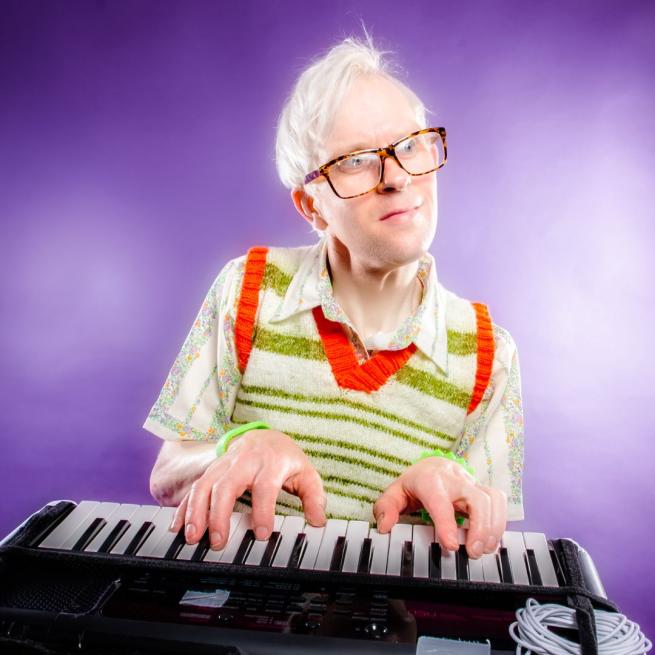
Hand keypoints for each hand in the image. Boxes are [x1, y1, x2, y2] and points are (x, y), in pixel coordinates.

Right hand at [169, 429, 325, 549]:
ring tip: (193, 537)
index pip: (265, 486)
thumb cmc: (285, 459)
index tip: (260, 533)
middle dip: (219, 514)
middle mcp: (244, 462)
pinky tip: (177, 526)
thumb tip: (318, 521)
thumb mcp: (306, 473)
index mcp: (270, 463)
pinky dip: (184, 507)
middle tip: (218, 542)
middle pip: (226, 485)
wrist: (266, 436)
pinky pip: (194, 487)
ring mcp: (224, 464)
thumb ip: (314, 497)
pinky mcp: (211, 470)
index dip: (263, 510)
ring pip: (204, 485)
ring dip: (195, 512)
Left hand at [373, 456, 506, 558]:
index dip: (447, 523)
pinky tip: (490, 540)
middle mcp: (453, 480)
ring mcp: (471, 483)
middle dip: (480, 527)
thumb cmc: (414, 484)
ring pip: (492, 498)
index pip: (440, 500)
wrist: (432, 466)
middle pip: (476, 498)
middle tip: (473, 553)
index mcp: (429, 481)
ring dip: (493, 527)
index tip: (451, 546)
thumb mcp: (394, 493)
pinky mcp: (483, 489)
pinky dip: (500, 522)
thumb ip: (385, 508)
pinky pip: (499, 501)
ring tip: (484, 550)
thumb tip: (384, 527)